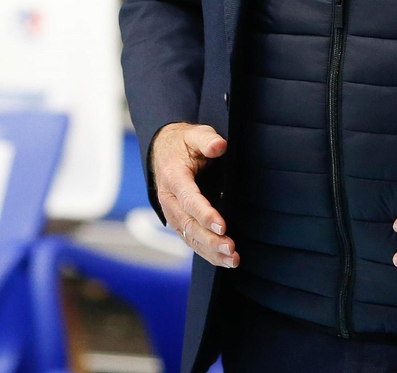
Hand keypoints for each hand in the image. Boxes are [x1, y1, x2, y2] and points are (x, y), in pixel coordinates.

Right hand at [151, 123, 236, 268]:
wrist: (163, 151)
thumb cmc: (183, 143)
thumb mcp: (194, 134)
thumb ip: (207, 139)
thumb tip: (219, 145)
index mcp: (173, 178)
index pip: (188, 199)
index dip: (205, 214)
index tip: (222, 226)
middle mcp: (169, 200)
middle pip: (188, 225)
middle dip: (210, 239)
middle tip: (231, 249)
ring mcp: (172, 214)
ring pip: (190, 237)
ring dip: (211, 251)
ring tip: (233, 260)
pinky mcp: (179, 222)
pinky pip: (191, 240)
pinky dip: (207, 253)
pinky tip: (224, 261)